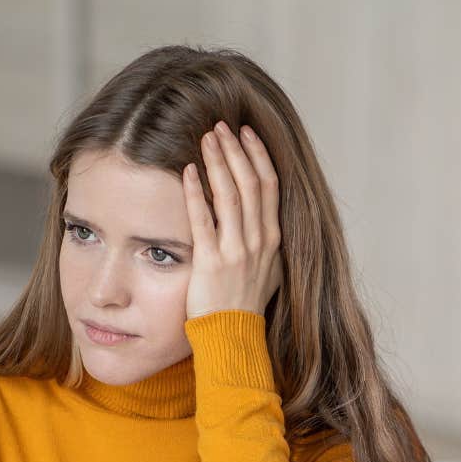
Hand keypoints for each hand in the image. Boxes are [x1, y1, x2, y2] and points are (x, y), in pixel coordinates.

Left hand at [181, 121, 281, 318]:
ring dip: (219, 162)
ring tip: (207, 137)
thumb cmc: (245, 304)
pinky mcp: (212, 262)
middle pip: (251, 183)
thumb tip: (261, 220)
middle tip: (222, 125)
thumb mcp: (268, 270)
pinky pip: (204, 220)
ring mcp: (237, 251)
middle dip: (237, 150)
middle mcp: (258, 241)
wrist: (234, 336)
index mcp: (272, 239)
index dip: (258, 155)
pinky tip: (188, 171)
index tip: (246, 133)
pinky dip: (196, 193)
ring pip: (230, 195)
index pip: (270, 186)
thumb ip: (264, 241)